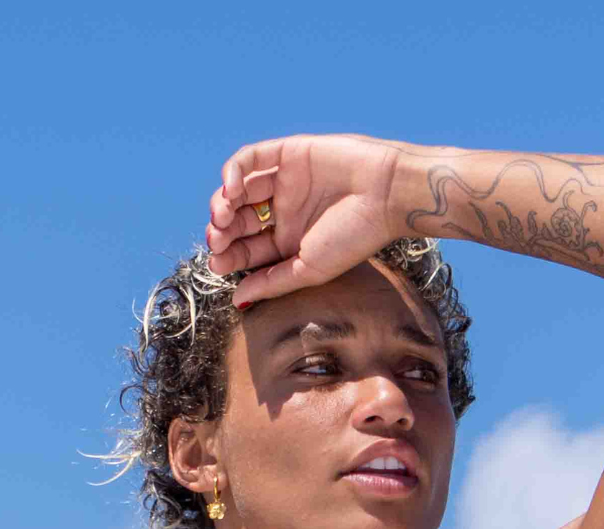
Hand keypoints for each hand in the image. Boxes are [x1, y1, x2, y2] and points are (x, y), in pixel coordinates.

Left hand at [206, 134, 414, 307]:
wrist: (386, 195)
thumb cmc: (353, 238)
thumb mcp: (307, 270)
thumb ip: (272, 282)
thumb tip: (237, 300)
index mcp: (287, 241)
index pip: (247, 250)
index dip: (228, 256)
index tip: (218, 264)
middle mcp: (283, 211)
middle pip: (238, 221)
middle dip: (222, 231)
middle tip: (218, 239)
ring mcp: (285, 181)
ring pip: (239, 190)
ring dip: (222, 203)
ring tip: (223, 216)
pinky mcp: (289, 153)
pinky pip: (251, 158)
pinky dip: (234, 171)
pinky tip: (232, 189)